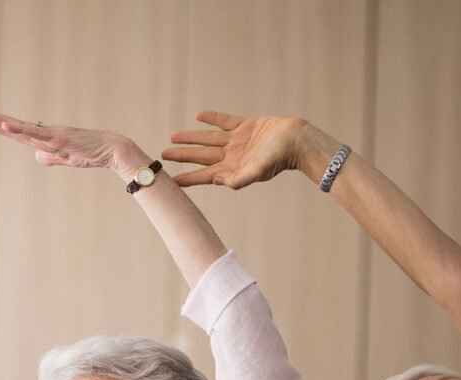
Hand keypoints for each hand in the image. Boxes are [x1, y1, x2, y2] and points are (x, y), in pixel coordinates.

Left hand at [0, 106, 146, 178]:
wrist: (111, 150)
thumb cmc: (90, 152)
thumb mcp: (65, 158)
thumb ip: (50, 157)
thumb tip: (38, 156)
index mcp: (43, 138)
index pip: (14, 131)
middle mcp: (43, 134)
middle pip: (12, 126)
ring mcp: (50, 135)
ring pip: (20, 128)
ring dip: (1, 122)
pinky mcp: (59, 139)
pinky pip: (36, 134)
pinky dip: (20, 129)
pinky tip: (6, 125)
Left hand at [161, 111, 305, 188]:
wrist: (297, 140)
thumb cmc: (279, 159)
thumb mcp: (258, 171)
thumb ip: (240, 179)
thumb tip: (220, 182)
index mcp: (232, 169)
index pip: (204, 175)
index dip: (188, 178)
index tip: (170, 181)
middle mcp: (232, 156)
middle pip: (201, 156)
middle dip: (182, 156)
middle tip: (163, 155)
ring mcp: (237, 141)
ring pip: (208, 139)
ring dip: (191, 138)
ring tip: (173, 136)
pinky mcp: (246, 126)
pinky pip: (225, 122)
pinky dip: (213, 119)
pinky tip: (199, 116)